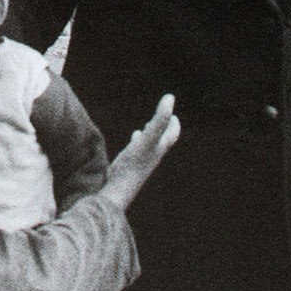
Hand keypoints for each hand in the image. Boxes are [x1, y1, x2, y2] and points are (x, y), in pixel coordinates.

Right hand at [100, 95, 179, 210]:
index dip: (174, 123)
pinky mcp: (128, 168)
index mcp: (158, 149)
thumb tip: (170, 97)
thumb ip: (160, 119)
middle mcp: (151, 156)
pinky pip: (135, 153)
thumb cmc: (132, 166)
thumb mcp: (148, 139)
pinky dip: (136, 143)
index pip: (172, 134)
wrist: (116, 193)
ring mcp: (140, 163)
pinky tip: (133, 140)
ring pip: (148, 146)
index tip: (173, 113)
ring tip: (145, 127)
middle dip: (162, 127)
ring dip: (149, 135)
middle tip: (162, 116)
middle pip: (161, 140)